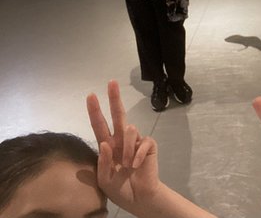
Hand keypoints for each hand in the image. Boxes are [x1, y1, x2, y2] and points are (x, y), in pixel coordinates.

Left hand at [87, 81, 161, 208]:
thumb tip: (104, 143)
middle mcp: (121, 140)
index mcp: (107, 146)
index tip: (90, 95)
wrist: (139, 198)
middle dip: (115, 98)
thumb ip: (102, 162)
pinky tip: (136, 165)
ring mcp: (135, 141)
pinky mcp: (148, 145)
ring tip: (127, 166)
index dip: (95, 110)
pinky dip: (137, 155)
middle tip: (112, 83)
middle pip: (118, 114)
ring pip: (129, 130)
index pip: (99, 125)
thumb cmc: (120, 189)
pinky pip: (142, 143)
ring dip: (126, 151)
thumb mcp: (103, 179)